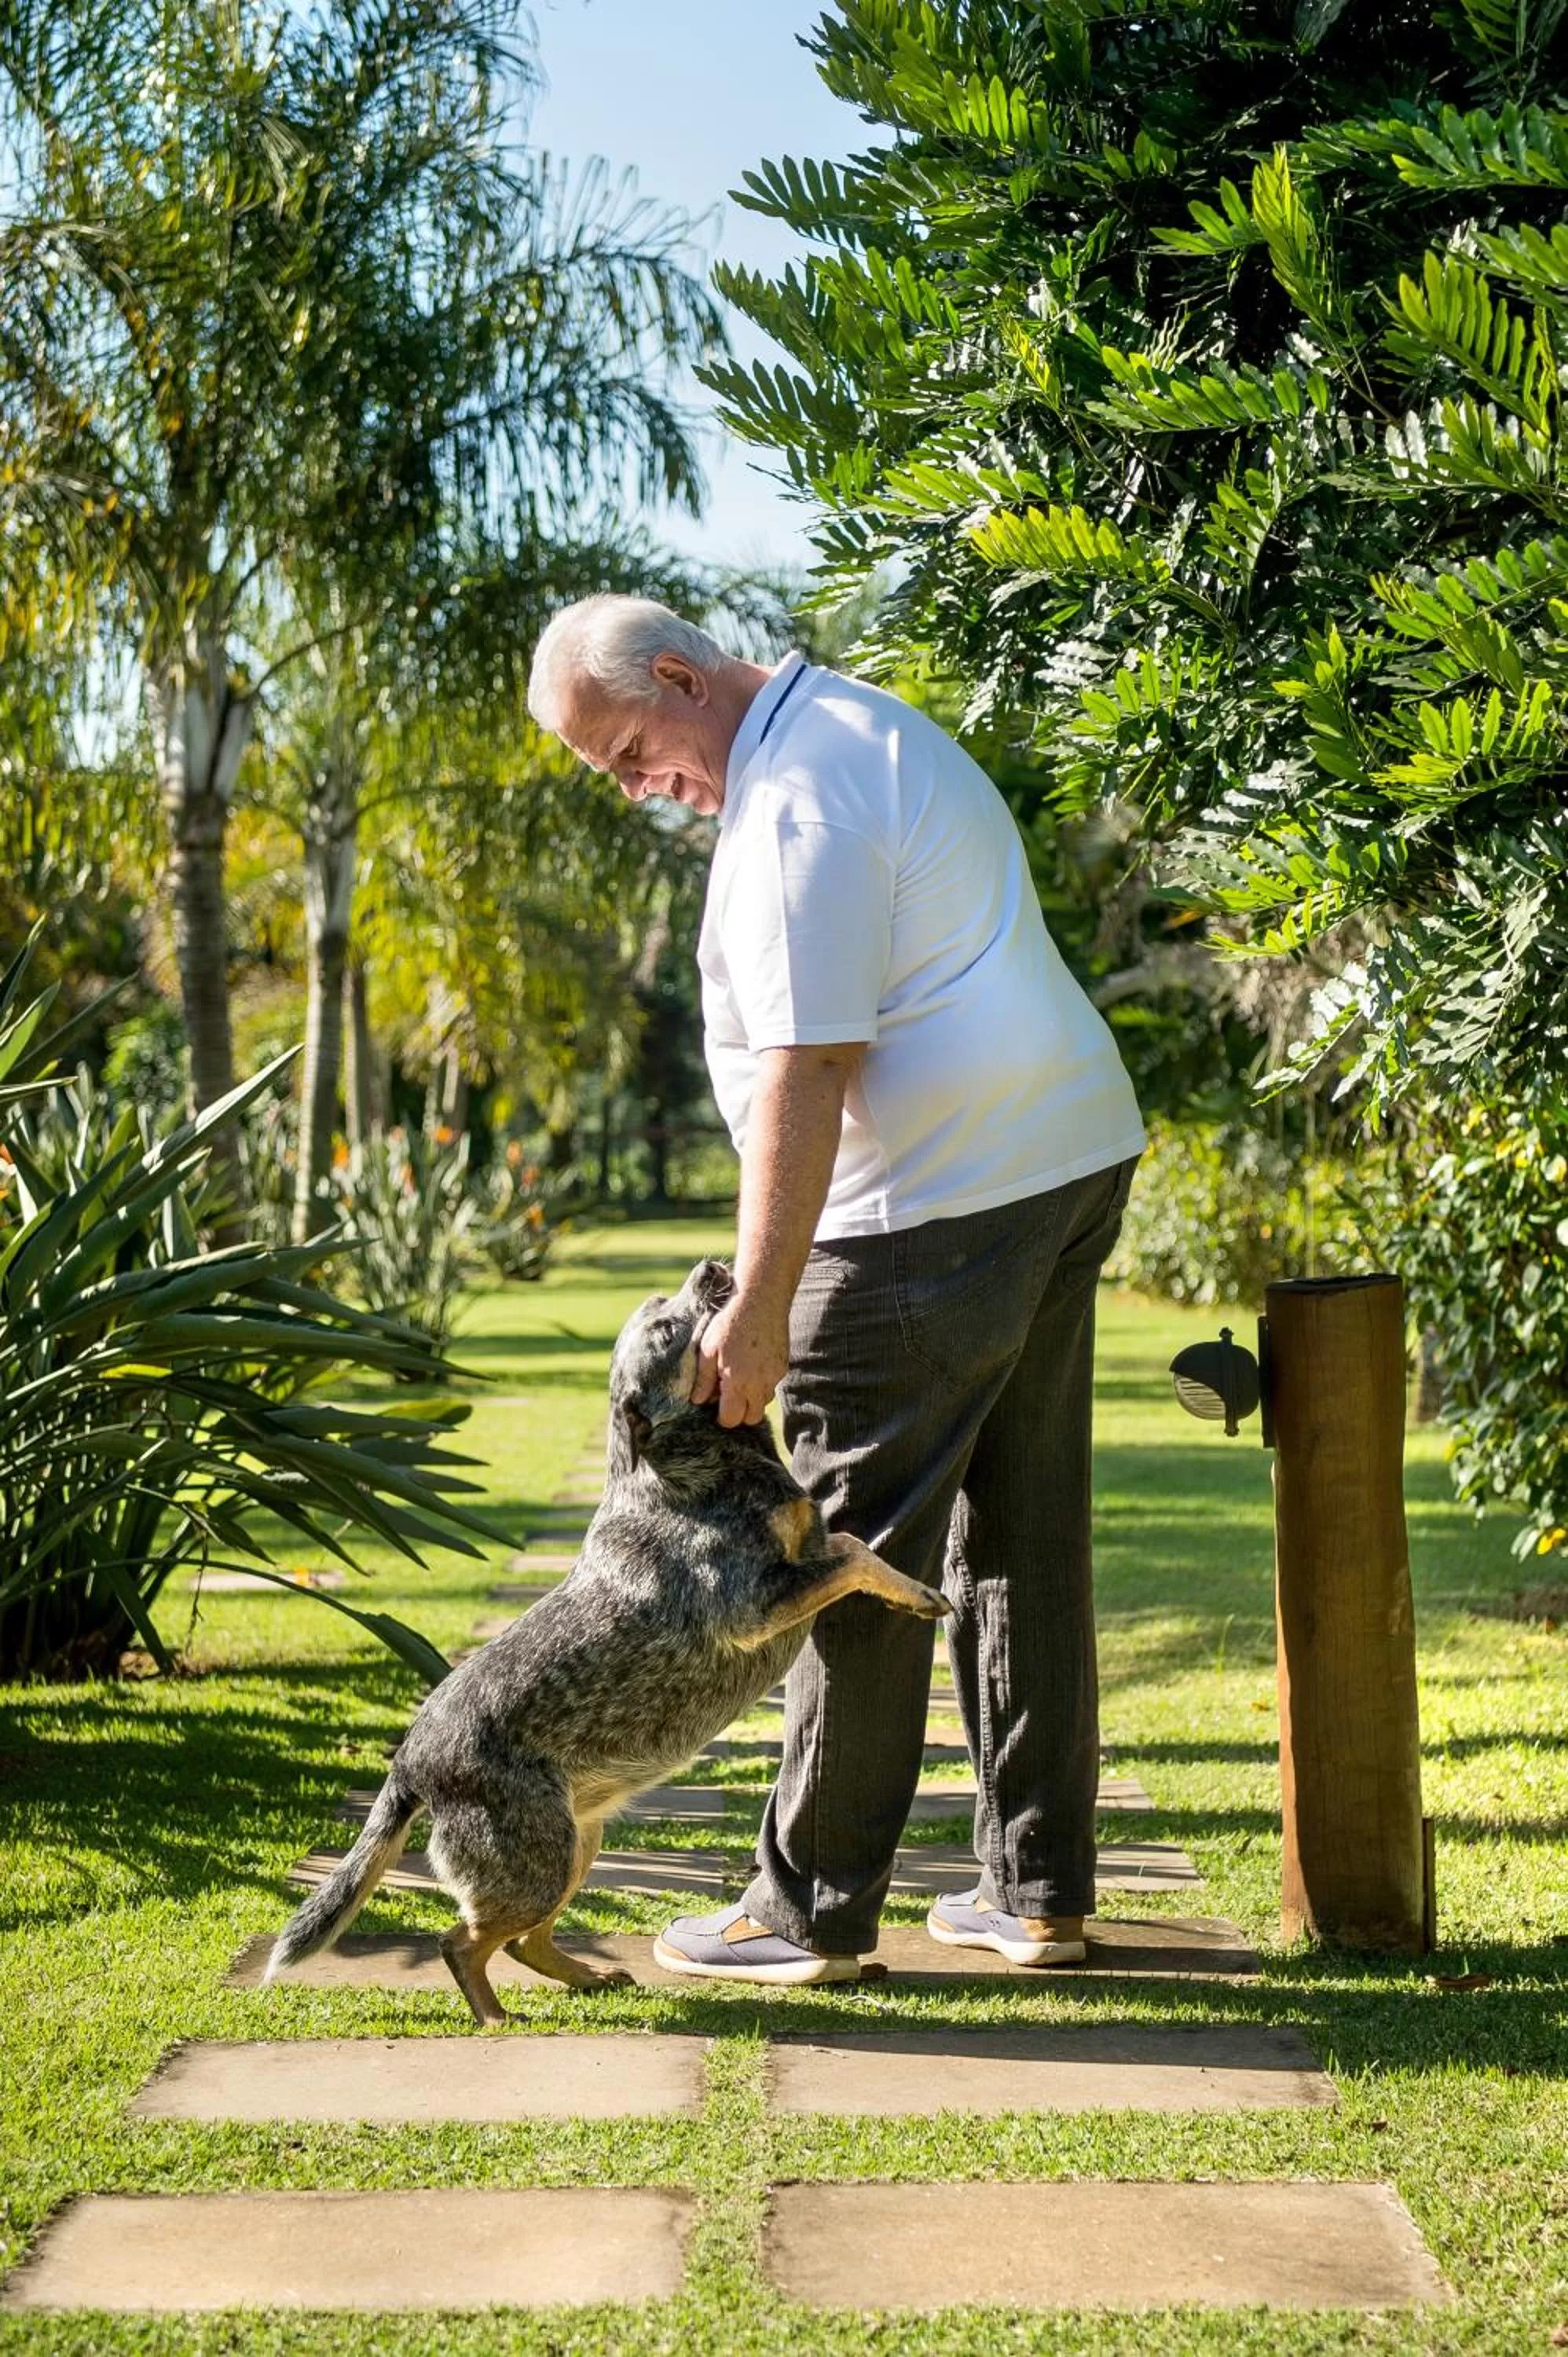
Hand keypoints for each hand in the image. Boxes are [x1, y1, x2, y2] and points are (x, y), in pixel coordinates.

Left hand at [692, 1293, 787, 1428]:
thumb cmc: (730, 1323)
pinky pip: (772, 1386)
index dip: (721, 1417)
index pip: (731, 1419)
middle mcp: (759, 1383)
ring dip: (751, 1399)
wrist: (761, 1301)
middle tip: (726, 1395)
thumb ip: (704, 1379)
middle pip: (751, 1417)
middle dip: (738, 1413)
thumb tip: (697, 1401)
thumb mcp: (708, 1350)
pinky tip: (751, 1366)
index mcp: (737, 1381)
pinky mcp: (782, 1366)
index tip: (714, 1407)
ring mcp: (774, 1376)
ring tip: (739, 1378)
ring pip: (763, 1403)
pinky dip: (761, 1384)